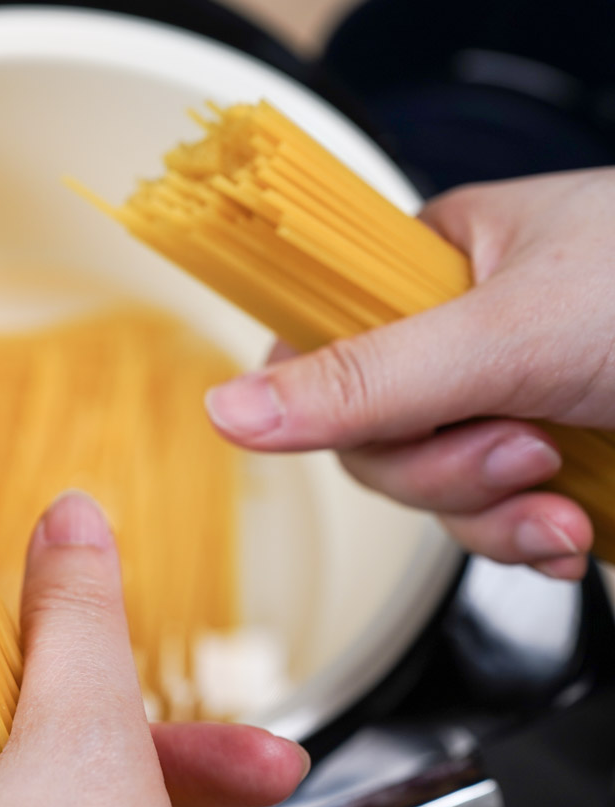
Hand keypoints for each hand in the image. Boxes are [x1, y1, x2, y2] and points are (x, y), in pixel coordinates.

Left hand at [0, 491, 308, 806]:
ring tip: (256, 796)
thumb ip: (72, 622)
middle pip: (23, 748)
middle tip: (256, 763)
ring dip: (164, 799)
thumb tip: (68, 512)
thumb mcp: (76, 748)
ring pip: (54, 806)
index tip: (134, 673)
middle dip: (157, 755)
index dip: (65, 664)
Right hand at [203, 168, 614, 579]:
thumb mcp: (513, 331)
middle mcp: (461, 334)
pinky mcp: (552, 467)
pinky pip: (492, 523)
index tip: (365, 428)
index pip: (320, 339)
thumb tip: (230, 408)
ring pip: (432, 489)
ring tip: (561, 488)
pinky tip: (577, 531)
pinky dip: (528, 541)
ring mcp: (506, 402)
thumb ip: (370, 377)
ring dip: (492, 512)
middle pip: (372, 434)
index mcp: (436, 265)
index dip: (324, 398)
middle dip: (441, 466)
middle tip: (514, 449)